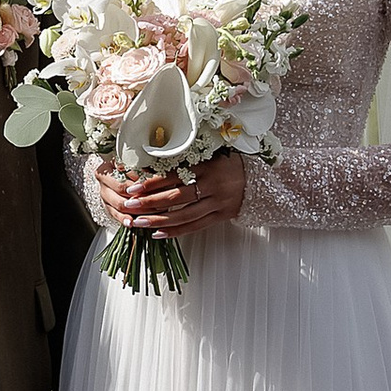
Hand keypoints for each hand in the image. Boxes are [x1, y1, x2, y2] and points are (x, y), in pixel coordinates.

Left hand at [100, 151, 245, 236]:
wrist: (261, 181)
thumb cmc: (231, 165)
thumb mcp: (212, 157)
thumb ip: (187, 162)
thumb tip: (152, 166)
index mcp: (208, 167)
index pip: (175, 176)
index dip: (152, 182)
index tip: (133, 186)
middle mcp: (213, 186)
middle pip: (176, 197)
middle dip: (150, 202)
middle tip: (130, 205)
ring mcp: (218, 204)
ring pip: (184, 216)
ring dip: (159, 220)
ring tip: (139, 222)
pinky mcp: (221, 217)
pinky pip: (195, 226)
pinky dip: (175, 232)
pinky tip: (158, 233)